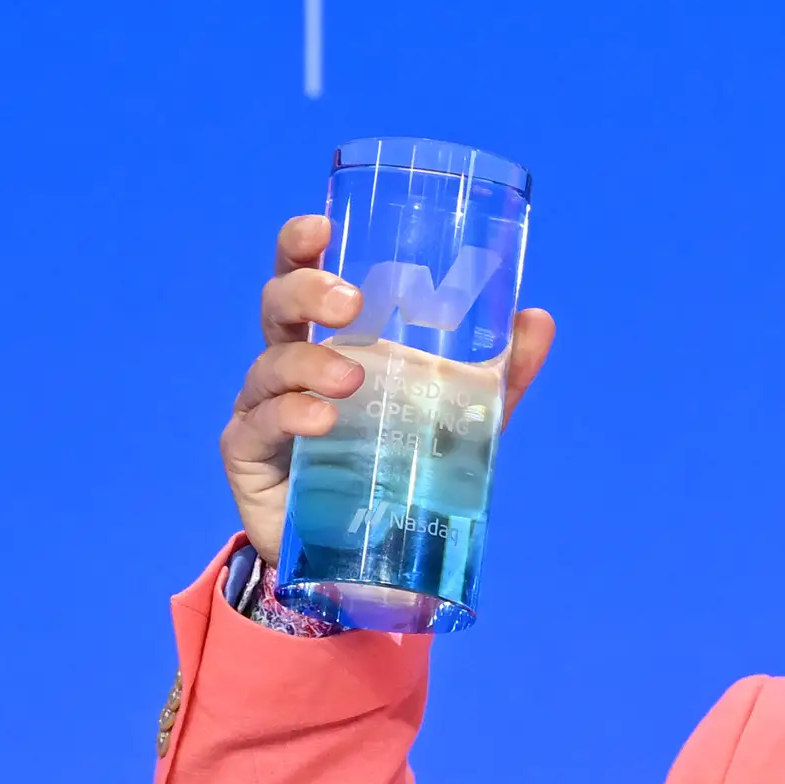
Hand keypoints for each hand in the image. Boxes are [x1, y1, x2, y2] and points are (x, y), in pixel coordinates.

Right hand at [223, 212, 557, 552]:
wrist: (366, 557)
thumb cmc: (400, 467)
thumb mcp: (459, 418)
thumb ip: (499, 374)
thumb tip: (537, 317)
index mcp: (330, 339)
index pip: (302, 277)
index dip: (300, 245)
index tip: (322, 227)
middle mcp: (288, 365)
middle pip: (276, 306)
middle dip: (305, 291)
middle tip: (349, 302)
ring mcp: (261, 408)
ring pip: (269, 365)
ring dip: (308, 363)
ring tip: (351, 379)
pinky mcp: (247, 457)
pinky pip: (257, 425)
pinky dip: (289, 417)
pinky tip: (321, 421)